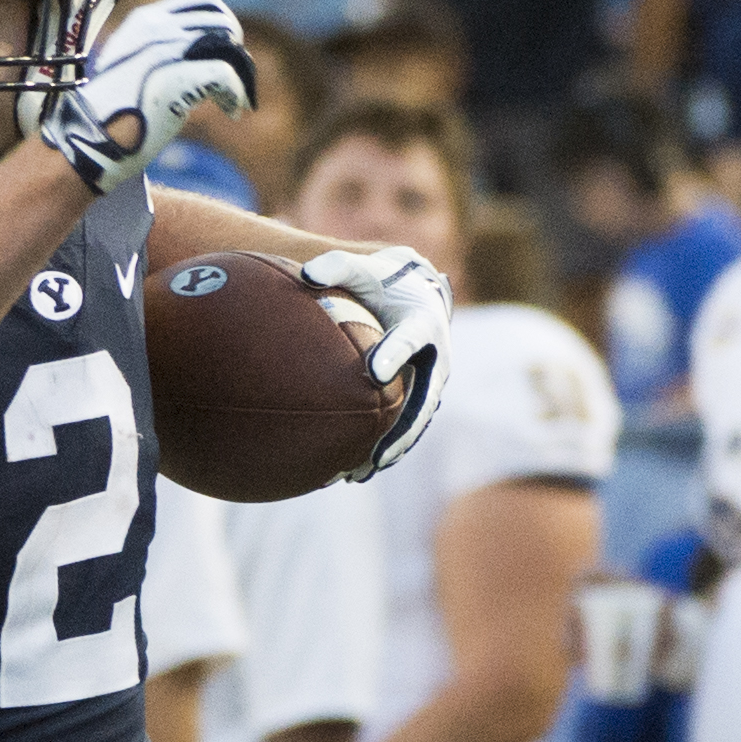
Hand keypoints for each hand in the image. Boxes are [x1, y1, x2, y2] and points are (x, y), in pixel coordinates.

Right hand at [38, 0, 254, 196]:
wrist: (90, 140)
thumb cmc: (111, 110)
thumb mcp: (131, 63)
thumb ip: (158, 43)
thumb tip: (185, 28)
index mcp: (145, 20)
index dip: (220, 24)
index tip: (220, 53)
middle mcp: (157, 28)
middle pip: (219, 18)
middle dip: (235, 47)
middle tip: (234, 76)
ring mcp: (166, 51)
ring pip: (227, 41)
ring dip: (240, 71)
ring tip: (233, 96)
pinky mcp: (177, 78)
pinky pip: (224, 73)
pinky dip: (235, 93)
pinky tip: (232, 109)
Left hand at [300, 248, 451, 477]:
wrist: (415, 292)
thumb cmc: (382, 281)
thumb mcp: (362, 269)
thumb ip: (336, 267)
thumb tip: (306, 273)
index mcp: (422, 322)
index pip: (409, 340)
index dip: (393, 355)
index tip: (373, 374)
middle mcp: (434, 358)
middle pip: (423, 398)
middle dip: (402, 427)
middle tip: (377, 451)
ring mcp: (430, 382)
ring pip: (415, 422)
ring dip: (392, 450)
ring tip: (361, 473)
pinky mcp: (419, 398)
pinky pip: (405, 428)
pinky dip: (385, 450)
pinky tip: (354, 474)